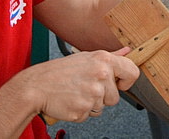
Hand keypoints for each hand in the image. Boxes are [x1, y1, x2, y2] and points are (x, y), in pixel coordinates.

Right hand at [20, 48, 138, 122]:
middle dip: (103, 96)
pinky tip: (71, 100)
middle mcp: (101, 75)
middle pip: (116, 97)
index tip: (119, 83)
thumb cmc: (59, 72)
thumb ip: (110, 56)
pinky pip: (89, 115)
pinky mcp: (83, 110)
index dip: (127, 81)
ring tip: (76, 92)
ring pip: (102, 107)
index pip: (132, 72)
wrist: (36, 86)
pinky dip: (81, 111)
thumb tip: (127, 52)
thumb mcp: (86, 57)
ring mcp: (92, 94)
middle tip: (85, 87)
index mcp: (103, 60)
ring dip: (91, 104)